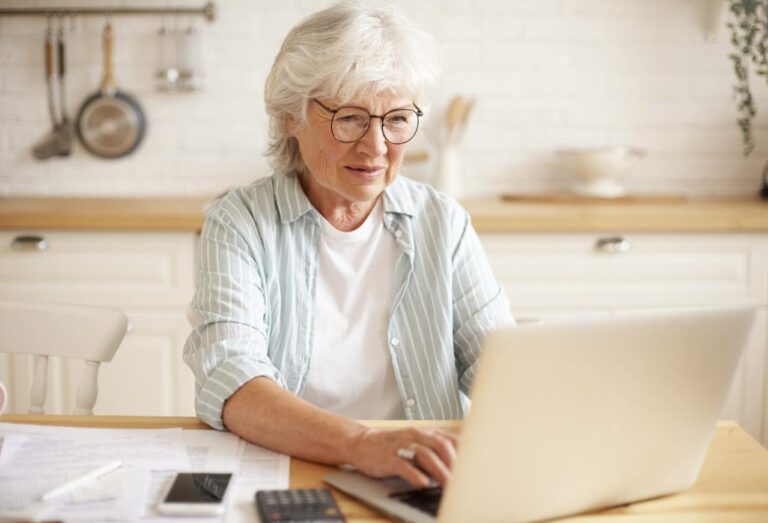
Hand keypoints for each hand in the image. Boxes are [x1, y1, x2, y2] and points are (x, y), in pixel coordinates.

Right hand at [343, 427, 458, 487]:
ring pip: (425, 455)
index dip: (465, 455)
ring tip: (448, 485)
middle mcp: (416, 436)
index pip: (451, 440)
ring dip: (439, 471)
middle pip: (441, 446)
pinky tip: (423, 483)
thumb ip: (436, 451)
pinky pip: (403, 465)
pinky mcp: (388, 457)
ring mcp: (401, 446)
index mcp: (426, 433)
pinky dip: (415, 474)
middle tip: (464, 481)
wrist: (362, 443)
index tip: (474, 470)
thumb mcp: (417, 444)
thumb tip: (458, 468)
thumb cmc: (393, 447)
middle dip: (455, 464)